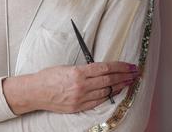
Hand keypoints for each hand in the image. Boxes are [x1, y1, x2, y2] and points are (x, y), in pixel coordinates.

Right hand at [3, 61, 137, 114]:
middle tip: (135, 72)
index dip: (120, 66)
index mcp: (78, 72)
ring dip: (120, 86)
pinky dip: (109, 96)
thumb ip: (84, 69)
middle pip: (109, 80)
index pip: (105, 68)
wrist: (35, 92)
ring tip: (129, 81)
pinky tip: (116, 91)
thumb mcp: (66, 67)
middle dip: (125, 75)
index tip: (129, 65)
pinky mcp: (78, 107)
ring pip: (107, 91)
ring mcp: (81, 98)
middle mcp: (81, 86)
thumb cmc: (48, 77)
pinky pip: (98, 101)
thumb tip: (100, 69)